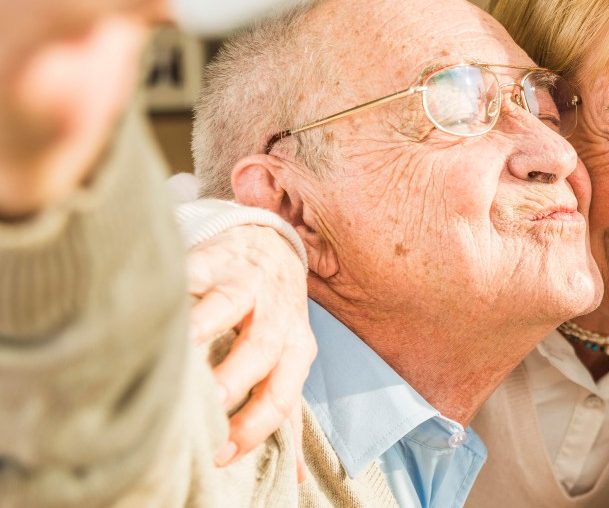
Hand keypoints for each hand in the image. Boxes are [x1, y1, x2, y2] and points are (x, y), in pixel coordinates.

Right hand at [186, 224, 314, 480]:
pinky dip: (178, 284)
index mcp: (297, 349)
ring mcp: (246, 283)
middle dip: (234, 379)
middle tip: (209, 405)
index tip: (221, 454)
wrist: (272, 249)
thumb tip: (298, 478)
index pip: (281, 395)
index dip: (255, 427)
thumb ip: (285, 415)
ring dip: (204, 327)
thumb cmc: (275, 320)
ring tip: (180, 353)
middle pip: (260, 350)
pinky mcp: (215, 257)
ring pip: (229, 305)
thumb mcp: (290, 365)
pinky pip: (196, 268)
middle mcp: (277, 316)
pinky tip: (157, 304)